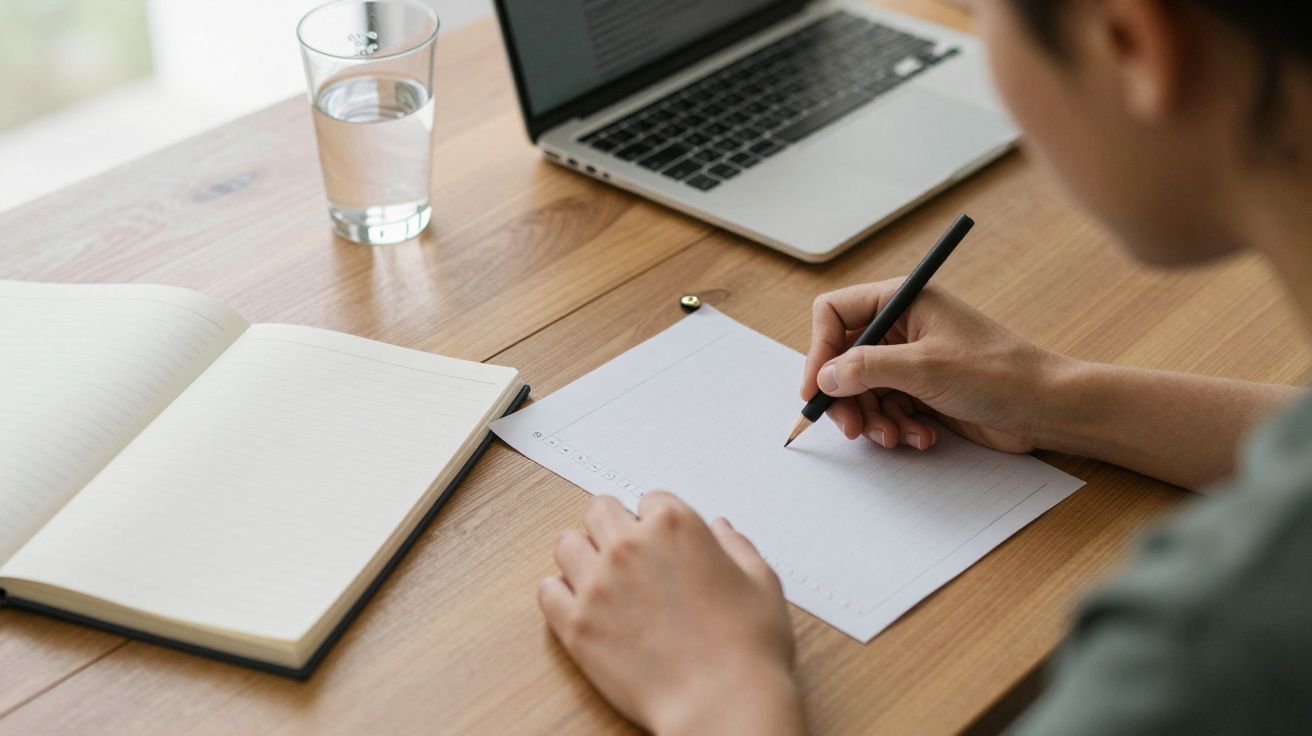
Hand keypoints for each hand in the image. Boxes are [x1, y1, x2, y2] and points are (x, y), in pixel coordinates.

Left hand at [539, 492, 804, 735]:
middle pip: (600, 510)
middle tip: (628, 553)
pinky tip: (584, 607)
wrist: (722, 703)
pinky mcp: (577, 624)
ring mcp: (597, 584)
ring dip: (583, 554)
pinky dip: (562, 594)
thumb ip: (736, 546)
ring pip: (567, 544)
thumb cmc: (748, 647)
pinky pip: (547, 591)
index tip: (662, 541)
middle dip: (613, 525)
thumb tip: (720, 529)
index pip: (650, 499)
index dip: (658, 520)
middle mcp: (629, 546)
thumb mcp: (760, 582)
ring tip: (603, 578)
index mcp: (675, 526)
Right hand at [802, 278, 1072, 453]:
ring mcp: (913, 360)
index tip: (817, 389)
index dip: (819, 350)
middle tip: (851, 428)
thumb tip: (825, 376)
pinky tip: (921, 437)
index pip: (835, 314)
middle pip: (844, 358)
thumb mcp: (923, 368)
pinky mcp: (923, 390)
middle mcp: (903, 326)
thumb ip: (866, 368)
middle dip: (845, 397)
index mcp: (903, 300)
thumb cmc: (997, 374)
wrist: (1047, 408)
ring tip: (896, 438)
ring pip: (863, 390)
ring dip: (873, 419)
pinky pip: (887, 409)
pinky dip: (897, 427)